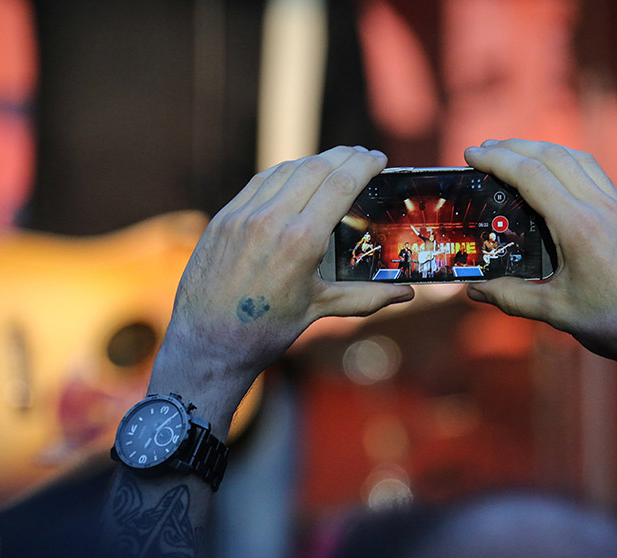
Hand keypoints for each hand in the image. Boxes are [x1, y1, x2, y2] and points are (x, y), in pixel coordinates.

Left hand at [163, 146, 413, 376]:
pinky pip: (259, 183)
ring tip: (333, 164)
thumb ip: (367, 297)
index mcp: (300, 241)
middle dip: (344, 156)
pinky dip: (284, 174)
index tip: (378, 158)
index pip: (341, 184)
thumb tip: (408, 294)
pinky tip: (295, 176)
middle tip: (362, 156)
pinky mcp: (223, 218)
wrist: (208, 343)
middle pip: (316, 168)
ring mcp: (242, 215)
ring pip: (286, 170)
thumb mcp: (319, 309)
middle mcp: (271, 219)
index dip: (364, 165)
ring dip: (314, 162)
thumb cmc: (266, 331)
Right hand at [464, 139, 616, 371]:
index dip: (497, 159)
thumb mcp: (555, 311)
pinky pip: (595, 173)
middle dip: (514, 146)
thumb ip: (510, 297)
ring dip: (542, 149)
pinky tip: (555, 175)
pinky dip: (567, 163)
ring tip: (515, 154)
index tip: (471, 154)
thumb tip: (473, 290)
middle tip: (484, 149)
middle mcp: (601, 207)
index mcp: (579, 226)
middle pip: (553, 156)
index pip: (532, 175)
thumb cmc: (615, 322)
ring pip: (577, 159)